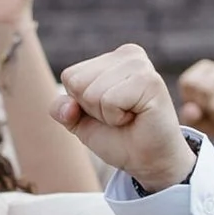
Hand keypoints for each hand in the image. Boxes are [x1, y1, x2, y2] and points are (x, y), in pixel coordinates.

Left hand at [54, 44, 190, 189]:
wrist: (148, 159)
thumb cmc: (118, 137)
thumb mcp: (80, 123)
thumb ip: (63, 109)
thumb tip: (67, 106)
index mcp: (112, 58)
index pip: (69, 76)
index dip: (80, 104)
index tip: (106, 111)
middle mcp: (128, 55)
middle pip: (77, 82)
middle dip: (91, 109)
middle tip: (118, 116)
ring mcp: (140, 65)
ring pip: (91, 93)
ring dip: (105, 115)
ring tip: (128, 116)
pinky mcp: (150, 80)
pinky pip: (109, 101)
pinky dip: (116, 118)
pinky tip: (136, 117)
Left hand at [177, 56, 213, 154]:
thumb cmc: (212, 118)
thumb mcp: (196, 119)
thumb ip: (189, 115)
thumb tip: (190, 110)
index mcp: (206, 70)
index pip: (189, 81)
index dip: (190, 99)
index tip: (196, 106)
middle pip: (205, 87)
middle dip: (204, 105)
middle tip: (208, 112)